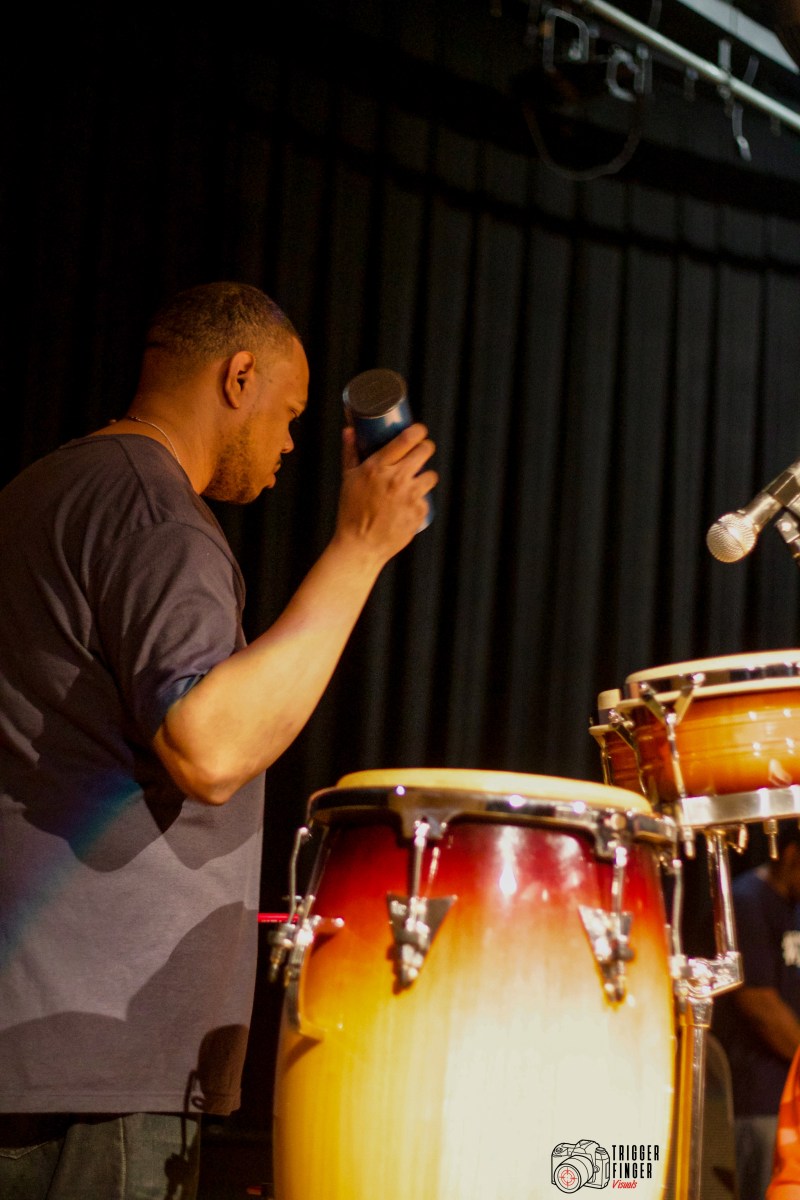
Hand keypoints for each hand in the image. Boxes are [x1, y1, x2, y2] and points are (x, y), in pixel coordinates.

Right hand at [335, 423, 436, 561]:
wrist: (360, 545)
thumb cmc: (351, 511)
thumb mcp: (348, 479)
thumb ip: (350, 452)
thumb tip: (349, 430)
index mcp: (377, 467)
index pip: (407, 438)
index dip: (418, 431)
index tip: (419, 431)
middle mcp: (396, 478)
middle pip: (425, 450)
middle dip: (425, 448)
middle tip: (421, 452)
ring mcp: (410, 496)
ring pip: (431, 475)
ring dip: (425, 476)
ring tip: (416, 481)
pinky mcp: (419, 512)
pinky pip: (426, 499)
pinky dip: (420, 501)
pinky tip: (409, 505)